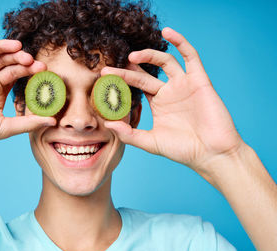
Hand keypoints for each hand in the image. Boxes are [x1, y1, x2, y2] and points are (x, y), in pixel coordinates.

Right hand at [0, 39, 55, 151]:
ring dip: (14, 54)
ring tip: (28, 56)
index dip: (32, 74)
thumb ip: (29, 122)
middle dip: (26, 63)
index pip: (18, 77)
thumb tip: (54, 121)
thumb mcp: (6, 127)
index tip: (46, 74)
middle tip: (40, 65)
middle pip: (11, 65)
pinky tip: (14, 46)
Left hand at [101, 28, 244, 181]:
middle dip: (127, 70)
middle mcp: (169, 91)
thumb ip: (128, 134)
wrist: (212, 153)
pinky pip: (191, 56)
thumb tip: (107, 124)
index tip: (104, 78)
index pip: (137, 86)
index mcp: (158, 103)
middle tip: (109, 69)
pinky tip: (167, 32)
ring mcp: (184, 84)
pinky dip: (181, 42)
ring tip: (131, 56)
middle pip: (145, 74)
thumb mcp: (150, 142)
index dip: (122, 80)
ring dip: (148, 55)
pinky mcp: (199, 80)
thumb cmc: (183, 150)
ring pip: (165, 61)